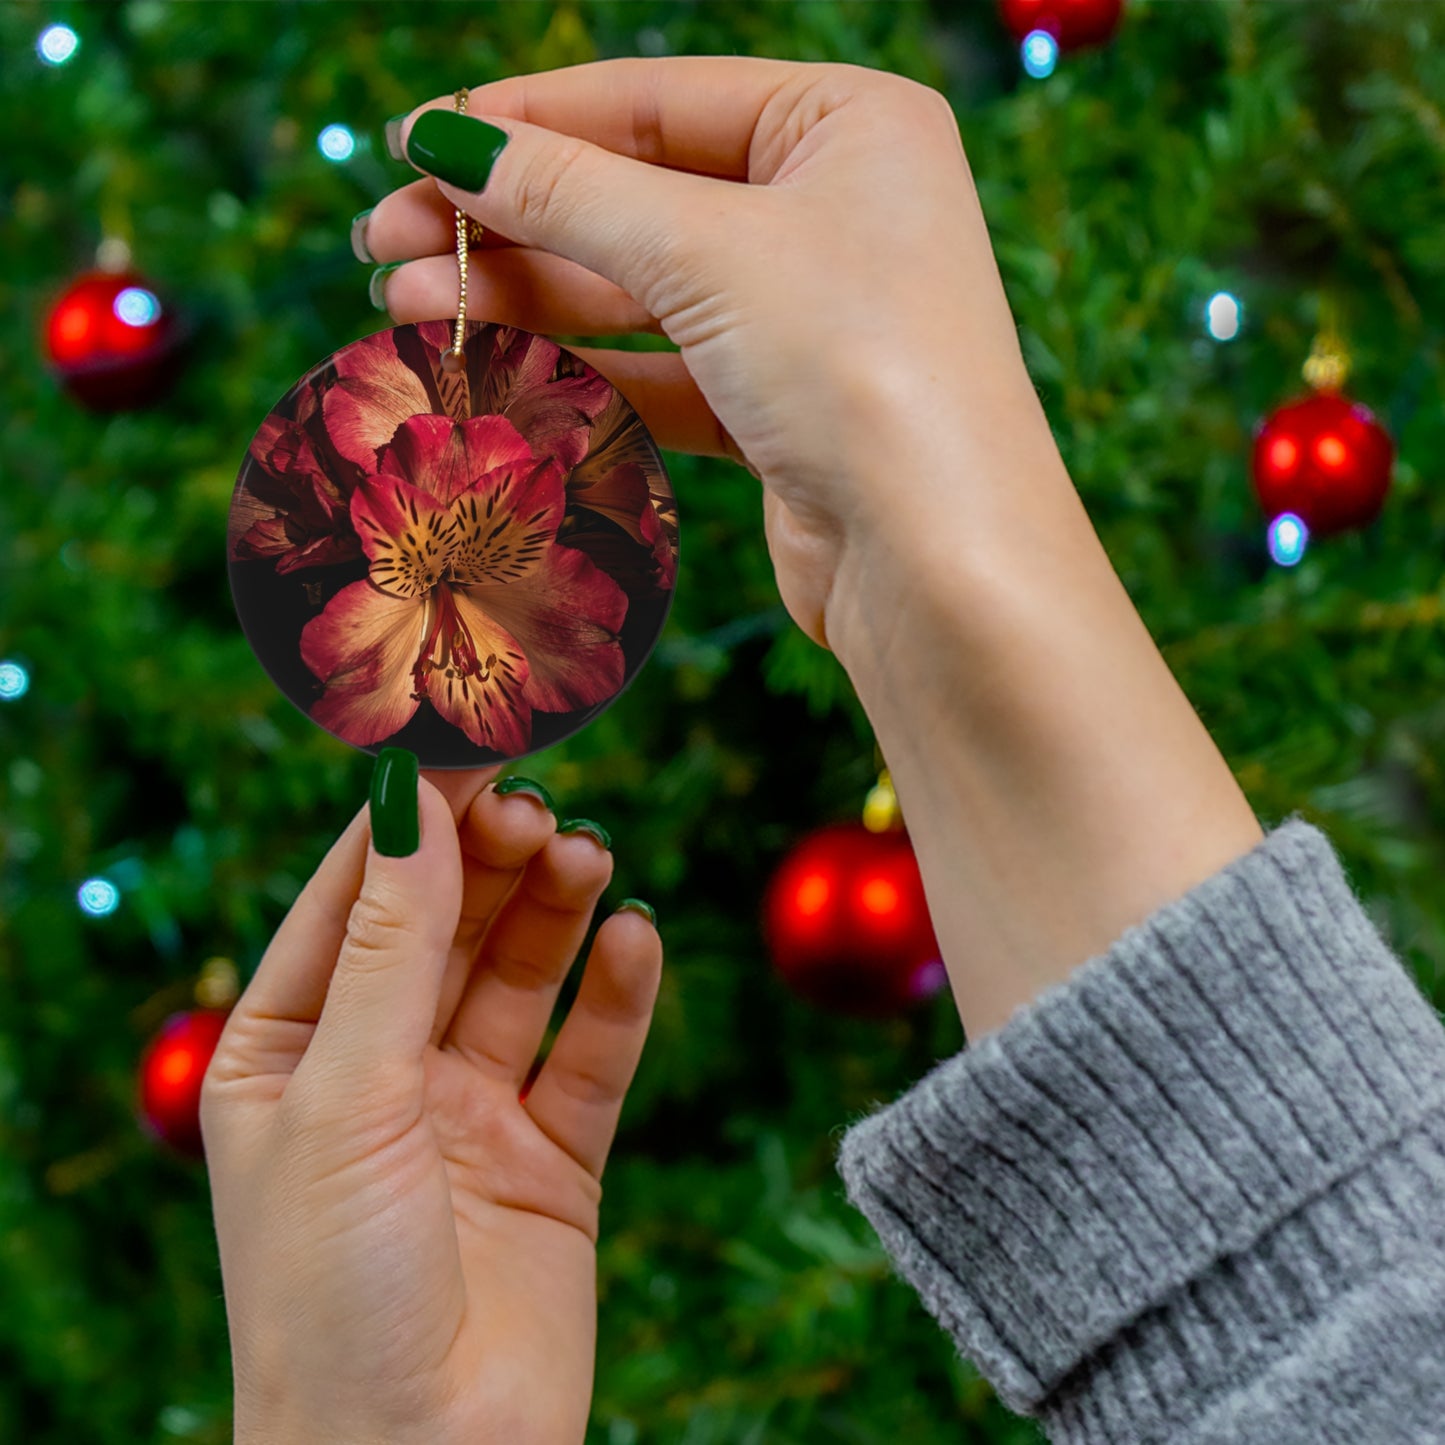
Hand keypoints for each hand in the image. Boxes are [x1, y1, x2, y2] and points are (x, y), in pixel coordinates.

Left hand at [201, 762, 661, 1444]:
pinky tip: (636, 940)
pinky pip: (591, 1055)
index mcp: (288, 1053)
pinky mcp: (552, 1160)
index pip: (353, 901)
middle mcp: (379, 1073)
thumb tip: (411, 800)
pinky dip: (618, 995)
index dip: (410, 822)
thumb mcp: (346, 1095)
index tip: (469, 744)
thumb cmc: (332, 1293)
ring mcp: (469, 1114)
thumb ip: (391, 946)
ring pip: (522, 978)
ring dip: (556, 912)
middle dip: (491, 863)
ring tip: (589, 858)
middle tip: (541, 808)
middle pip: (447, 927)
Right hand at [361, 56, 1051, 654]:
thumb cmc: (857, 367)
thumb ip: (569, 192)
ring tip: (404, 305)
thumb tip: (447, 140)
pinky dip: (580, 369)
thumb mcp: (705, 251)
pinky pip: (662, 369)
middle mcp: (834, 209)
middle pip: (637, 195)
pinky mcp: (783, 409)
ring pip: (640, 288)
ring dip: (525, 296)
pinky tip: (491, 365)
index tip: (412, 142)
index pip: (654, 100)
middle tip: (383, 241)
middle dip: (508, 219)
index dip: (525, 120)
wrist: (938, 562)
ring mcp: (809, 315)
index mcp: (847, 124)